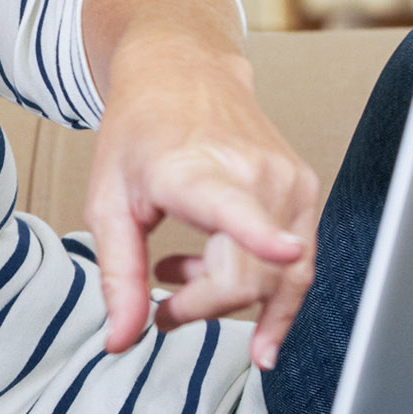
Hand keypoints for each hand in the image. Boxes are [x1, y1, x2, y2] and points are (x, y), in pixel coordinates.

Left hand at [85, 32, 319, 369]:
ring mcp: (287, 181)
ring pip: (280, 278)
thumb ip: (119, 276)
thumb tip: (123, 341)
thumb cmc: (139, 134)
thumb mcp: (108, 203)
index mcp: (195, 169)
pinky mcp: (304, 190)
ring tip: (179, 277)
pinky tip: (215, 279)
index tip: (284, 251)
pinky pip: (297, 265)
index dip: (262, 235)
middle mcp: (253, 173)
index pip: (236, 206)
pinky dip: (262, 287)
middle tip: (160, 306)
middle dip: (203, 308)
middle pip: (250, 275)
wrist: (181, 72)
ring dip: (231, 299)